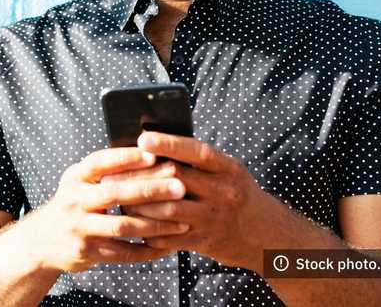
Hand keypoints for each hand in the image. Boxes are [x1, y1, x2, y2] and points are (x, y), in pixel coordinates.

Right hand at [13, 146, 188, 273]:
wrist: (41, 241)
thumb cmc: (73, 204)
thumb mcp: (79, 182)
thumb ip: (106, 171)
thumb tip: (150, 151)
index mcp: (75, 177)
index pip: (100, 162)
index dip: (126, 158)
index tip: (154, 154)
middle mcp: (74, 200)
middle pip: (114, 193)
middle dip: (150, 190)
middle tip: (179, 187)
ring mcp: (79, 228)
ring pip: (123, 226)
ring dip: (156, 224)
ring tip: (182, 221)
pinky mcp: (87, 253)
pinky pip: (124, 253)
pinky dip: (149, 250)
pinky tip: (168, 246)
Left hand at [111, 132, 289, 270]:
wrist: (267, 236)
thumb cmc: (237, 194)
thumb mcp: (228, 172)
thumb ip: (198, 161)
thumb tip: (153, 145)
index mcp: (229, 168)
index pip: (197, 152)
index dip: (170, 144)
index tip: (143, 139)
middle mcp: (224, 192)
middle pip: (176, 180)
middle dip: (141, 177)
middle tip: (113, 176)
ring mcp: (215, 218)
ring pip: (169, 210)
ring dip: (140, 206)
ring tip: (120, 201)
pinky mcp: (206, 242)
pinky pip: (171, 237)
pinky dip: (150, 231)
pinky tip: (135, 224)